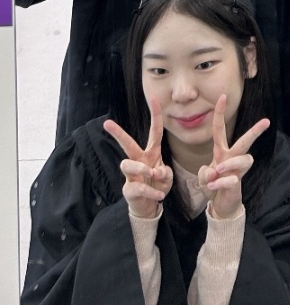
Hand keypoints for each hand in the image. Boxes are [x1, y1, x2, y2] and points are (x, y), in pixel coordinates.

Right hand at [104, 98, 173, 220]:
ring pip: (128, 164)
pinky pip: (137, 188)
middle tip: (107, 123)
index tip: (153, 97)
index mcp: (151, 153)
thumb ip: (165, 173)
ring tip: (152, 175)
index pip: (155, 131)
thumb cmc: (157, 185)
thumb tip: (155, 172)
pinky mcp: (129, 190)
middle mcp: (139, 161)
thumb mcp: (166, 178)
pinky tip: (160, 196)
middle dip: (118, 133)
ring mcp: (131, 175)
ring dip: (142, 169)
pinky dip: (151, 192)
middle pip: (128, 144)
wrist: (148, 206)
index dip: (155, 114)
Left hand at [197, 95, 269, 220]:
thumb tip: (214, 171)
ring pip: (242, 159)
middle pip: (245, 141)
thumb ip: (205, 174)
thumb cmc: (212, 185)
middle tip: (266, 121)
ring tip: (218, 171)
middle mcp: (231, 157)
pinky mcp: (238, 182)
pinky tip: (214, 188)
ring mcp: (236, 170)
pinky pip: (231, 180)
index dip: (220, 113)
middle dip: (255, 131)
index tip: (222, 96)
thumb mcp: (203, 178)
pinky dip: (220, 183)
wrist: (220, 205)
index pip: (220, 129)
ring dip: (229, 164)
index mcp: (220, 151)